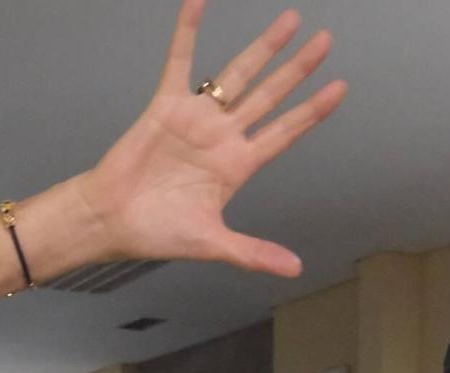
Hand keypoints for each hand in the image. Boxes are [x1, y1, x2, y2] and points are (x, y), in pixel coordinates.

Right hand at [74, 2, 346, 277]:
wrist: (110, 221)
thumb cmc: (156, 232)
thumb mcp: (212, 243)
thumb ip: (253, 252)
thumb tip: (294, 269)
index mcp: (238, 166)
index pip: (284, 133)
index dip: (311, 112)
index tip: (339, 88)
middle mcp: (222, 136)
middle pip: (269, 95)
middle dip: (297, 68)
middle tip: (324, 41)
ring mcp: (196, 118)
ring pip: (236, 74)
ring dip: (261, 48)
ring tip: (289, 21)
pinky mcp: (166, 105)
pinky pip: (180, 61)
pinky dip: (188, 31)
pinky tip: (199, 2)